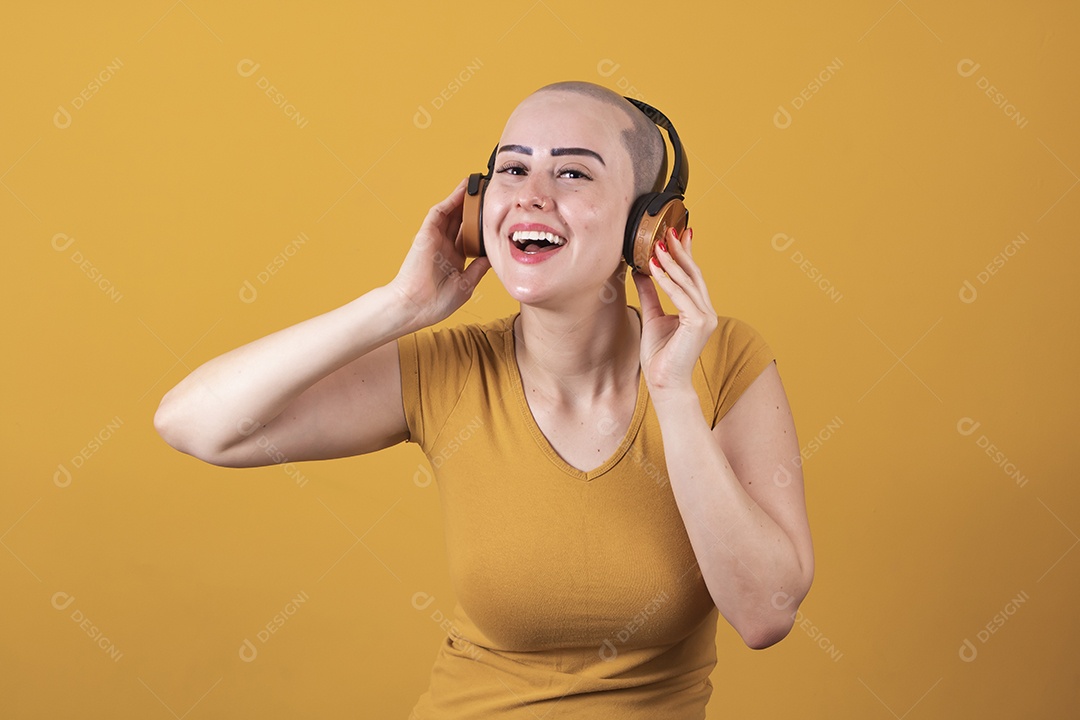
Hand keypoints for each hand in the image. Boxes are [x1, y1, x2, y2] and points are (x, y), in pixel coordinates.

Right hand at [388, 179, 490, 330]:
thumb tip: (494, 255)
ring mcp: (434, 239)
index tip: (494, 217)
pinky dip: (451, 200)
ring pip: (451, 213)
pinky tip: (463, 189)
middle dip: (473, 208)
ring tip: (478, 184)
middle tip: (488, 194)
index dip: (480, 226)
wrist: (415, 306)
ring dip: (463, 198)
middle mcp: (444, 247)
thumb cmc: (437, 302)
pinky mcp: (426, 234)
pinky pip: (439, 212)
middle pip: (461, 221)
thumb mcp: (466, 284)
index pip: (469, 237)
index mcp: (453, 260)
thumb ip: (479, 267)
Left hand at [632, 226, 717, 396]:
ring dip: (671, 261)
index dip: (686, 252)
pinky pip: (681, 296)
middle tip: (667, 229)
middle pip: (693, 273)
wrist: (664, 384)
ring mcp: (706, 317)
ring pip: (688, 282)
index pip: (692, 275)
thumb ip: (650, 292)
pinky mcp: (699, 324)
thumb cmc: (660, 356)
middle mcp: (706, 311)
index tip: (678, 232)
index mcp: (698, 309)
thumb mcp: (652, 315)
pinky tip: (655, 268)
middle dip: (680, 250)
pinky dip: (667, 281)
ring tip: (657, 244)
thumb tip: (640, 270)